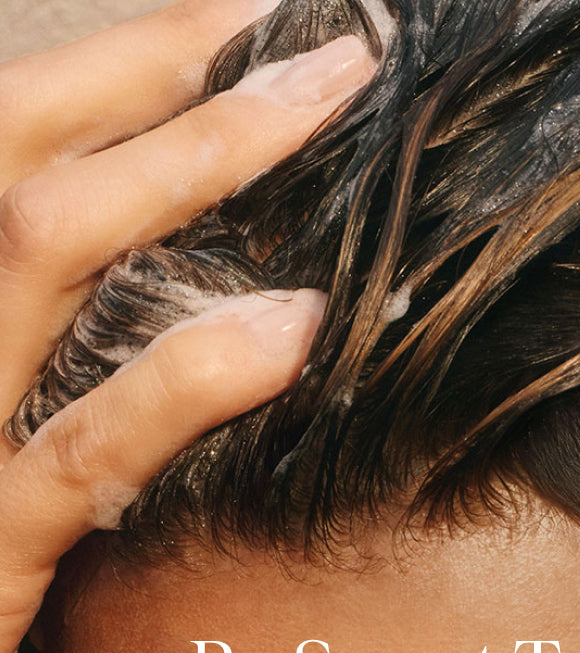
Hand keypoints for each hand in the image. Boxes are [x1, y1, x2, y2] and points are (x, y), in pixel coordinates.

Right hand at [0, 0, 376, 652]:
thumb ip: (47, 358)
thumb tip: (206, 299)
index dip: (103, 76)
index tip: (223, 26)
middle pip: (14, 166)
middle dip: (151, 76)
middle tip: (292, 33)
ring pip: (39, 253)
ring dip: (188, 168)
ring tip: (316, 107)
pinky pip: (84, 449)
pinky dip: (185, 380)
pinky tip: (286, 330)